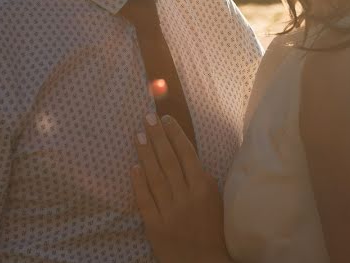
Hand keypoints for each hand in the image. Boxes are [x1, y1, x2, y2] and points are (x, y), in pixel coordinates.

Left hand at [132, 113, 231, 262]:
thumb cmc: (213, 230)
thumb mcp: (215, 200)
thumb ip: (202, 179)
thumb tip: (188, 157)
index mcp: (203, 188)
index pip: (187, 154)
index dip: (175, 135)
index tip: (166, 119)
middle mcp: (186, 196)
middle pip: (168, 160)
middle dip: (157, 136)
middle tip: (147, 118)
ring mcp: (169, 211)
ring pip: (154, 176)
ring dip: (145, 154)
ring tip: (138, 135)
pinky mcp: (155, 225)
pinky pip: (144, 199)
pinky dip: (138, 182)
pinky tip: (133, 167)